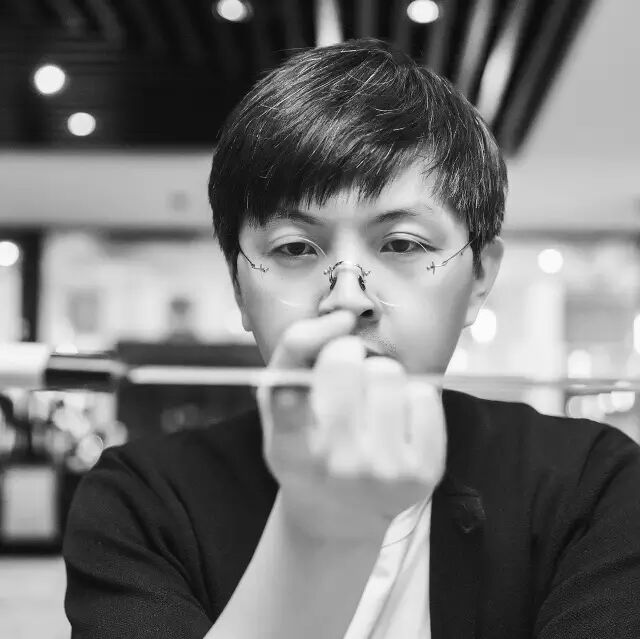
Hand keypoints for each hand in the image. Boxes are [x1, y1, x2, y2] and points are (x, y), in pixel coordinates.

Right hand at [257, 310, 446, 542]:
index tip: (317, 359)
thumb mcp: (277, 402)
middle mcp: (337, 466)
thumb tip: (344, 317)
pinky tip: (396, 419)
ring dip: (379, 377)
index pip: (289, 400)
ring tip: (370, 402)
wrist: (341, 511)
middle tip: (345, 379)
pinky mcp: (424, 474)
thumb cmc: (306, 442)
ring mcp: (384, 473)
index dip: (304, 365)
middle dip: (346, 358)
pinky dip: (410, 396)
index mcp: (289, 450)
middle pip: (349, 364)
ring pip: (389, 373)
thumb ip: (295, 350)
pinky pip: (424, 395)